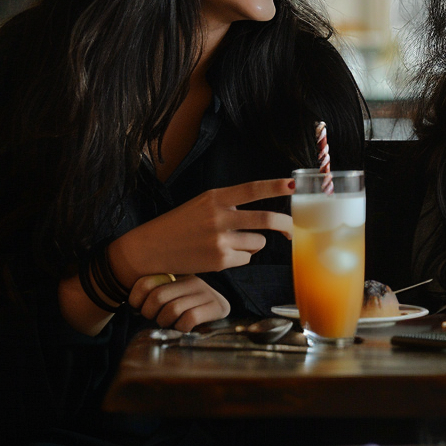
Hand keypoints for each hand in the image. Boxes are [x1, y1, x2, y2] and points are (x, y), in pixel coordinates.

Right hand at [109, 178, 293, 284]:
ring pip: (259, 242)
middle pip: (265, 220)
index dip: (275, 187)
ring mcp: (219, 240)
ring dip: (255, 243)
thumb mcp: (204, 203)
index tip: (293, 185)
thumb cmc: (182, 224)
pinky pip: (246, 258)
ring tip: (234, 241)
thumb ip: (231, 204)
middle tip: (292, 229)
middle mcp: (219, 217)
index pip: (252, 189)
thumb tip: (265, 215)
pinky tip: (221, 254)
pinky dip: (241, 257)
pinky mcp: (219, 261)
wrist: (152, 248)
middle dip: (285, 225)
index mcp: (216, 197)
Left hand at [129, 274, 229, 331]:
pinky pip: (188, 319)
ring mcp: (206, 292)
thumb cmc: (184, 312)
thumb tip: (134, 304)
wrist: (218, 321)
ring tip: (171, 323)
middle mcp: (193, 279)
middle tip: (157, 318)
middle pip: (157, 297)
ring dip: (166, 323)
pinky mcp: (217, 307)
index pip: (145, 282)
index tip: (140, 307)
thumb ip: (152, 293)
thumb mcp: (167, 297)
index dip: (136, 300)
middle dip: (151, 314)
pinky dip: (181, 328)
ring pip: (172, 310)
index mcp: (177, 272)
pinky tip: (184, 327)